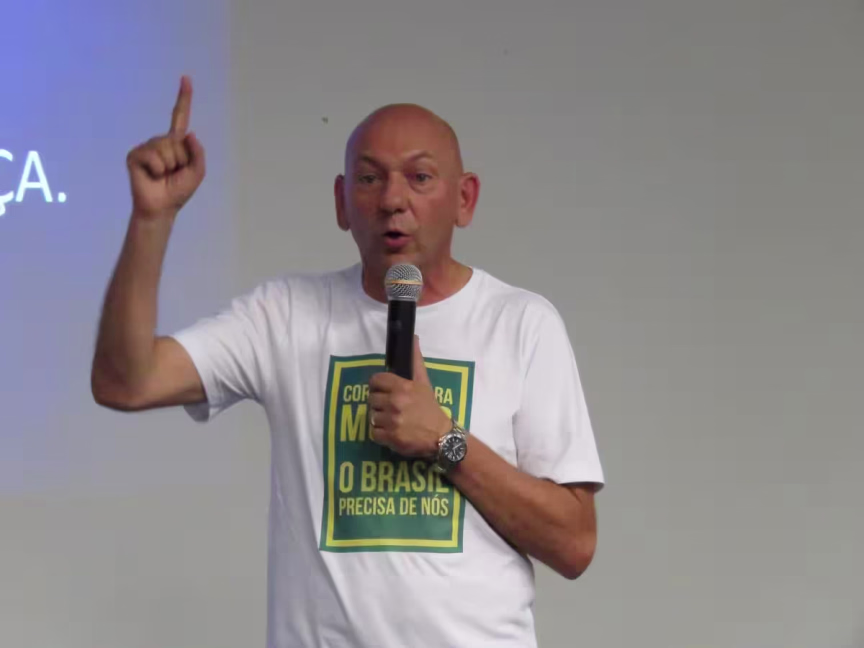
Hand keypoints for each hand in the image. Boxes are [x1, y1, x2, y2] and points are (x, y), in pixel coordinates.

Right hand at [126, 75, 205, 218]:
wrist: (161, 207)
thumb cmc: (178, 191)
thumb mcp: (198, 172)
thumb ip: (198, 153)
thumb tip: (189, 133)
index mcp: (176, 143)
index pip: (180, 116)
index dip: (184, 98)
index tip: (186, 78)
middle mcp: (160, 141)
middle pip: (176, 140)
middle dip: (180, 160)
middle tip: (173, 174)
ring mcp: (146, 147)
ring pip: (165, 148)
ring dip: (169, 166)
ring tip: (163, 176)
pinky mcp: (134, 155)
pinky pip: (153, 156)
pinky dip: (157, 169)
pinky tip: (152, 176)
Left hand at [368, 336, 451, 457]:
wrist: (440, 437)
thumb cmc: (430, 408)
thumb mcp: (424, 382)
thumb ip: (416, 360)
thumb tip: (414, 337)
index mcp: (402, 387)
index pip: (375, 380)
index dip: (378, 386)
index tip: (384, 391)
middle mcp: (395, 402)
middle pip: (372, 399)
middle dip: (380, 403)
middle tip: (391, 407)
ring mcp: (392, 420)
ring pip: (372, 416)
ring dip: (380, 419)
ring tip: (392, 420)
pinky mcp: (390, 437)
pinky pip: (373, 432)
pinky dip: (380, 433)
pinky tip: (391, 431)